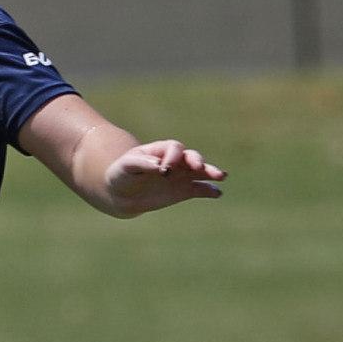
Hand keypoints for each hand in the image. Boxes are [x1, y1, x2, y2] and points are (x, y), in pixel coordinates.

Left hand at [102, 139, 226, 216]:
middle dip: (197, 161)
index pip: (174, 148)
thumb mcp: (126, 166)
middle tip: (199, 167)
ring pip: (201, 171)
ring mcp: (182, 175)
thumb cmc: (122, 174)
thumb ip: (141, 163)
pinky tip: (217, 193)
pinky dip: (209, 190)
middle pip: (191, 156)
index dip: (173, 156)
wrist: (121, 193)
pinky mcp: (185, 191)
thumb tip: (159, 165)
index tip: (164, 169)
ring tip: (221, 176)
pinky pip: (200, 189)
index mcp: (161, 150)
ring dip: (210, 172)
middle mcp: (175, 161)